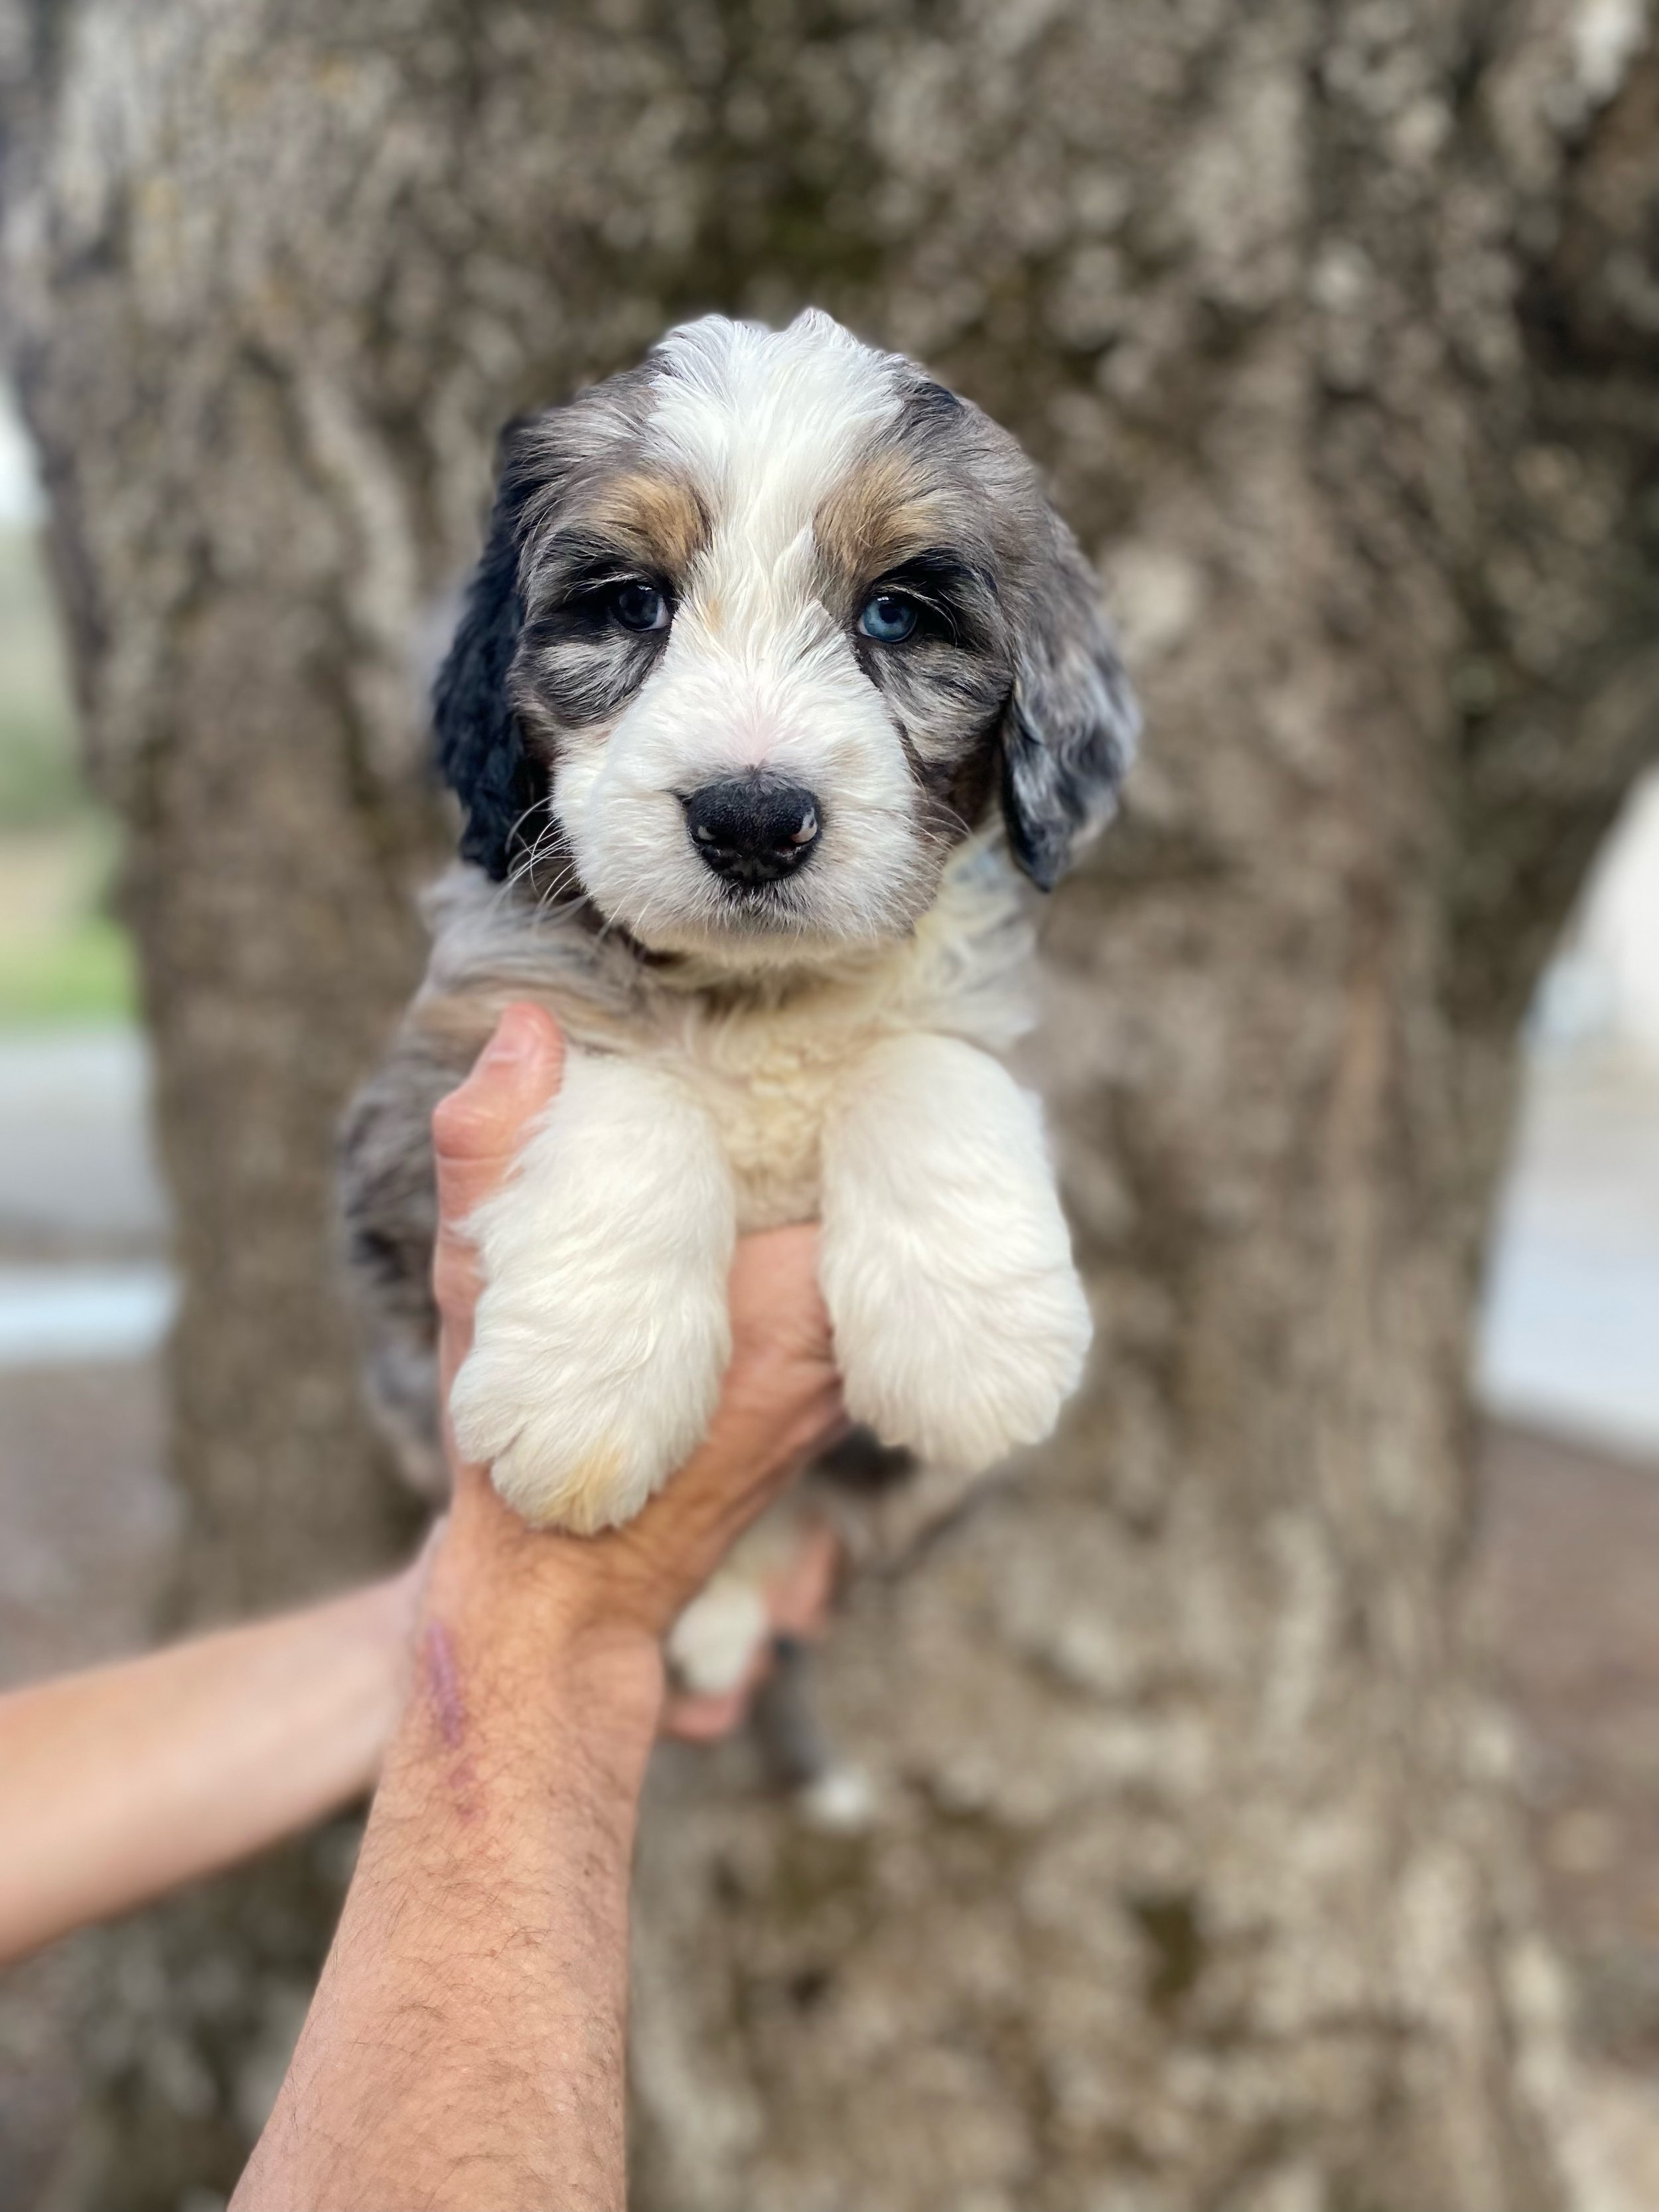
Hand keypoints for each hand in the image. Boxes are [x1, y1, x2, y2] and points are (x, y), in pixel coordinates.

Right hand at [427, 1003, 843, 1734]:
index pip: (894, 1149)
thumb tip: (527, 1025)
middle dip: (869, 1109)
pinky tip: (773, 1182)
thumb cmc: (526, 1461)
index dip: (876, 1071)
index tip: (845, 1011)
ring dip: (843, 1171)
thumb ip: (497, 1154)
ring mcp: (841, 1371)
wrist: (561, 1608)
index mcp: (799, 1297)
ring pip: (870, 1236)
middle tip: (834, 1024)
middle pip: (896, 1187)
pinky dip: (821, 1230)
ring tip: (812, 1081)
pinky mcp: (820, 1392)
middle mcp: (845, 1338)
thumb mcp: (485, 1296)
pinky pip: (848, 1281)